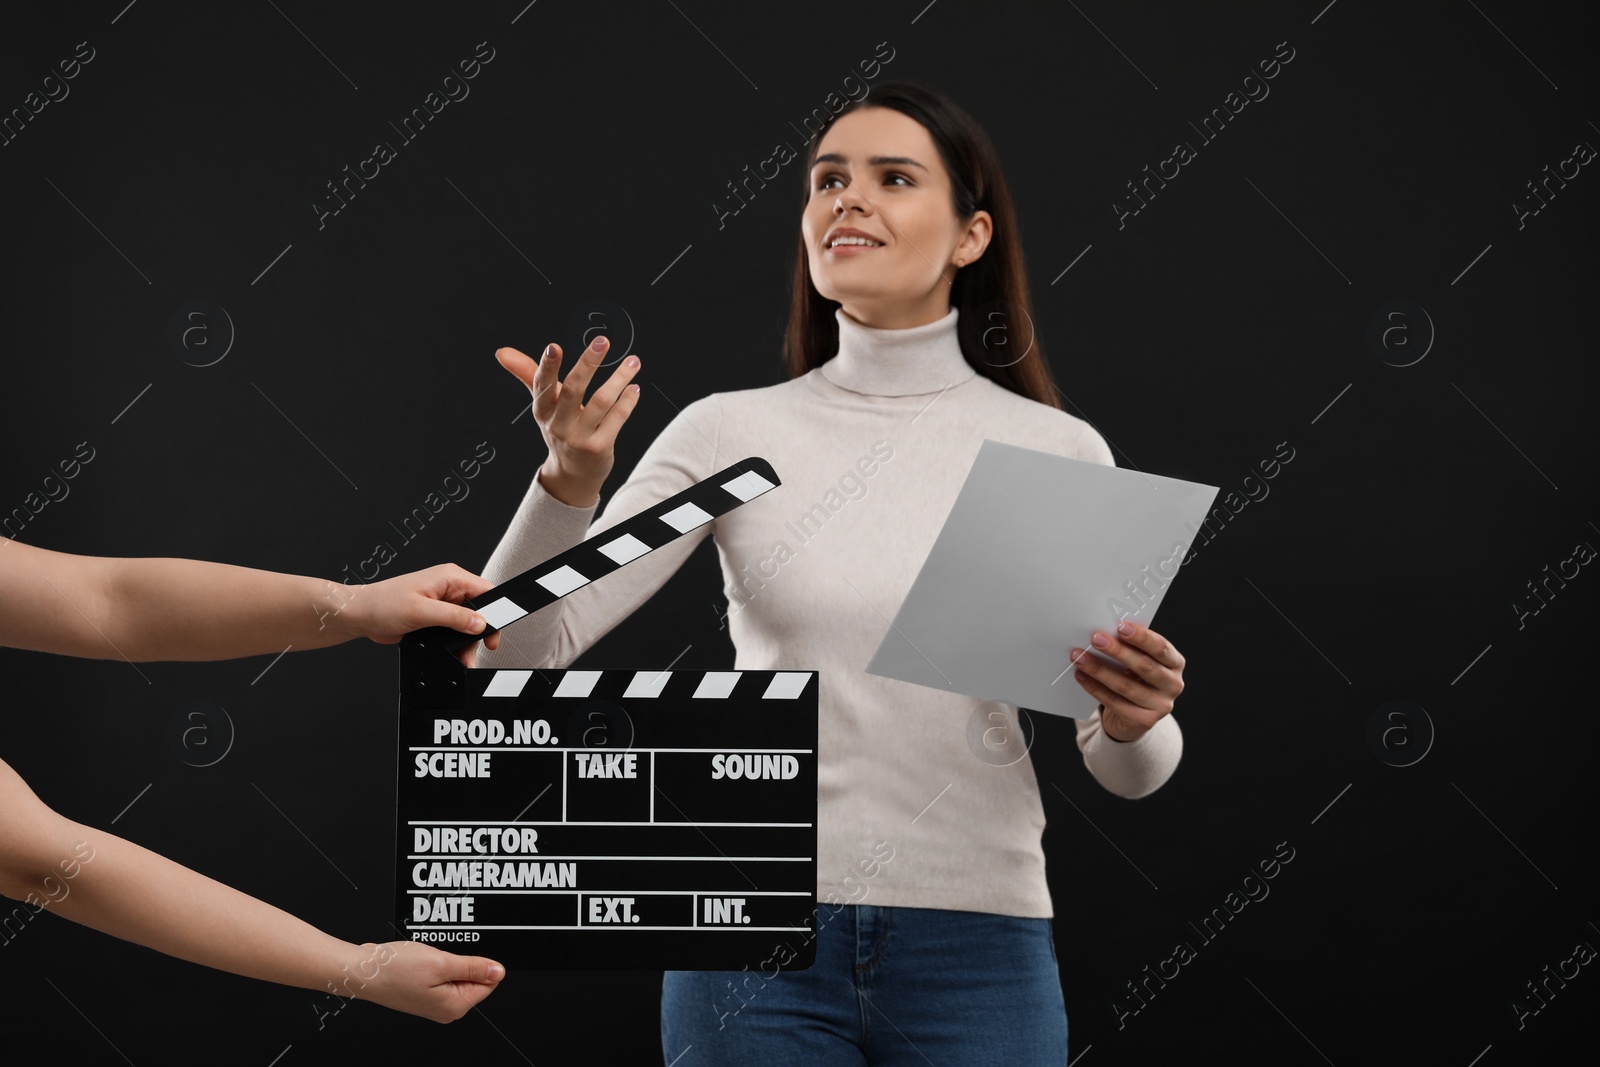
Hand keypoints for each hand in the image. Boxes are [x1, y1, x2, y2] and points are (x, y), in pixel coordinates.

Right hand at [337, 940, 503, 1022]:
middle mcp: (446, 1009)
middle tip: (439, 956)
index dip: (480, 963)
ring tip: (428, 958)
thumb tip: (499, 972)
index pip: (488, 983)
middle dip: (461, 962)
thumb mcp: (441, 963)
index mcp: (455, 1006)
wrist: (363, 971)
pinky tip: (422, 959)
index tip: (462, 955)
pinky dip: (436, 963)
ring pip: (457, 974)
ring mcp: (435, 1002)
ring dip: (447, 961)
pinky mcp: (425, 993)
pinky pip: (442, 974)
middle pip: (473, 979)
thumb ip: (473, 967)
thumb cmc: (395, 969)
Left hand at [338, 563, 502, 666]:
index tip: (494, 632)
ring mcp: (442, 602)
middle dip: (479, 633)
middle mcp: (449, 588)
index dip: (495, 612)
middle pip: (480, 611)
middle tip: (478, 650)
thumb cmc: (382, 604)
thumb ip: (454, 618)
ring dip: (466, 642)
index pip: (486, 591)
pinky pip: (455, 630)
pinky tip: (453, 654)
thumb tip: (480, 623)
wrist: (359, 615)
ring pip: (468, 624)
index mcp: (450, 577)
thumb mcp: (422, 612)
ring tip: (462, 658)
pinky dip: (456, 644)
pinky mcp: (435, 616)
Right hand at [496, 335, 641, 506]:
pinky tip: (634, 387)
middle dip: (588, 363)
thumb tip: (501, 352)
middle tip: (603, 340)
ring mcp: (579, 438)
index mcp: (542, 411)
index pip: (542, 385)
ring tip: (633, 361)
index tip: (553, 346)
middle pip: (573, 389)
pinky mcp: (599, 447)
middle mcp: (558, 425)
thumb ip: (527, 374)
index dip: (547, 367)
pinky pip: (616, 419)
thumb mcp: (543, 405)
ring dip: (619, 379)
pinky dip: (627, 401)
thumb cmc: (560, 428)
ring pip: (601, 402)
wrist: (573, 473)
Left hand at [1069, 621, 1185, 741]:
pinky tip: (1081, 676)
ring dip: (1099, 670)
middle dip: (1117, 651)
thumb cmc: (1136, 678)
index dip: (1141, 637)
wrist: (1135, 716)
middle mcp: (1173, 685)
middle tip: (1095, 639)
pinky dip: (1095, 688)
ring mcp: (1161, 705)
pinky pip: (1115, 703)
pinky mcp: (1144, 721)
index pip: (1161, 647)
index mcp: (1175, 663)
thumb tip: (1104, 632)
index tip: (1120, 626)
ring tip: (1079, 657)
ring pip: (1126, 686)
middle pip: (1144, 666)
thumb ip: (1130, 648)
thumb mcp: (1139, 661)